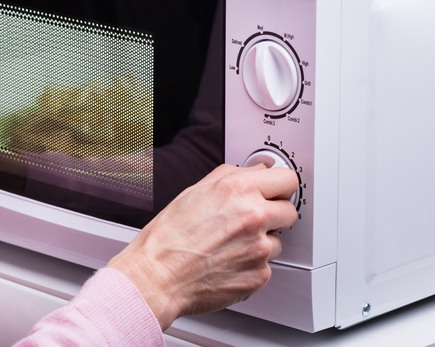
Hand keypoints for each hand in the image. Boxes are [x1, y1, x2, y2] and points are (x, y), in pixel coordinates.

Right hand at [106, 164, 297, 329]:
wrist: (157, 275)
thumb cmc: (168, 237)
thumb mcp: (193, 192)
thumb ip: (230, 177)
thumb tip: (253, 172)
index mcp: (237, 190)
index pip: (287, 180)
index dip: (279, 186)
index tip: (276, 192)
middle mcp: (253, 216)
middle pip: (289, 210)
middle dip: (273, 214)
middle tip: (251, 221)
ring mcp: (259, 248)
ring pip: (277, 241)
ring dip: (261, 242)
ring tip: (230, 245)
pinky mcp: (259, 275)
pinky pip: (266, 266)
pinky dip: (251, 265)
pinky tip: (228, 261)